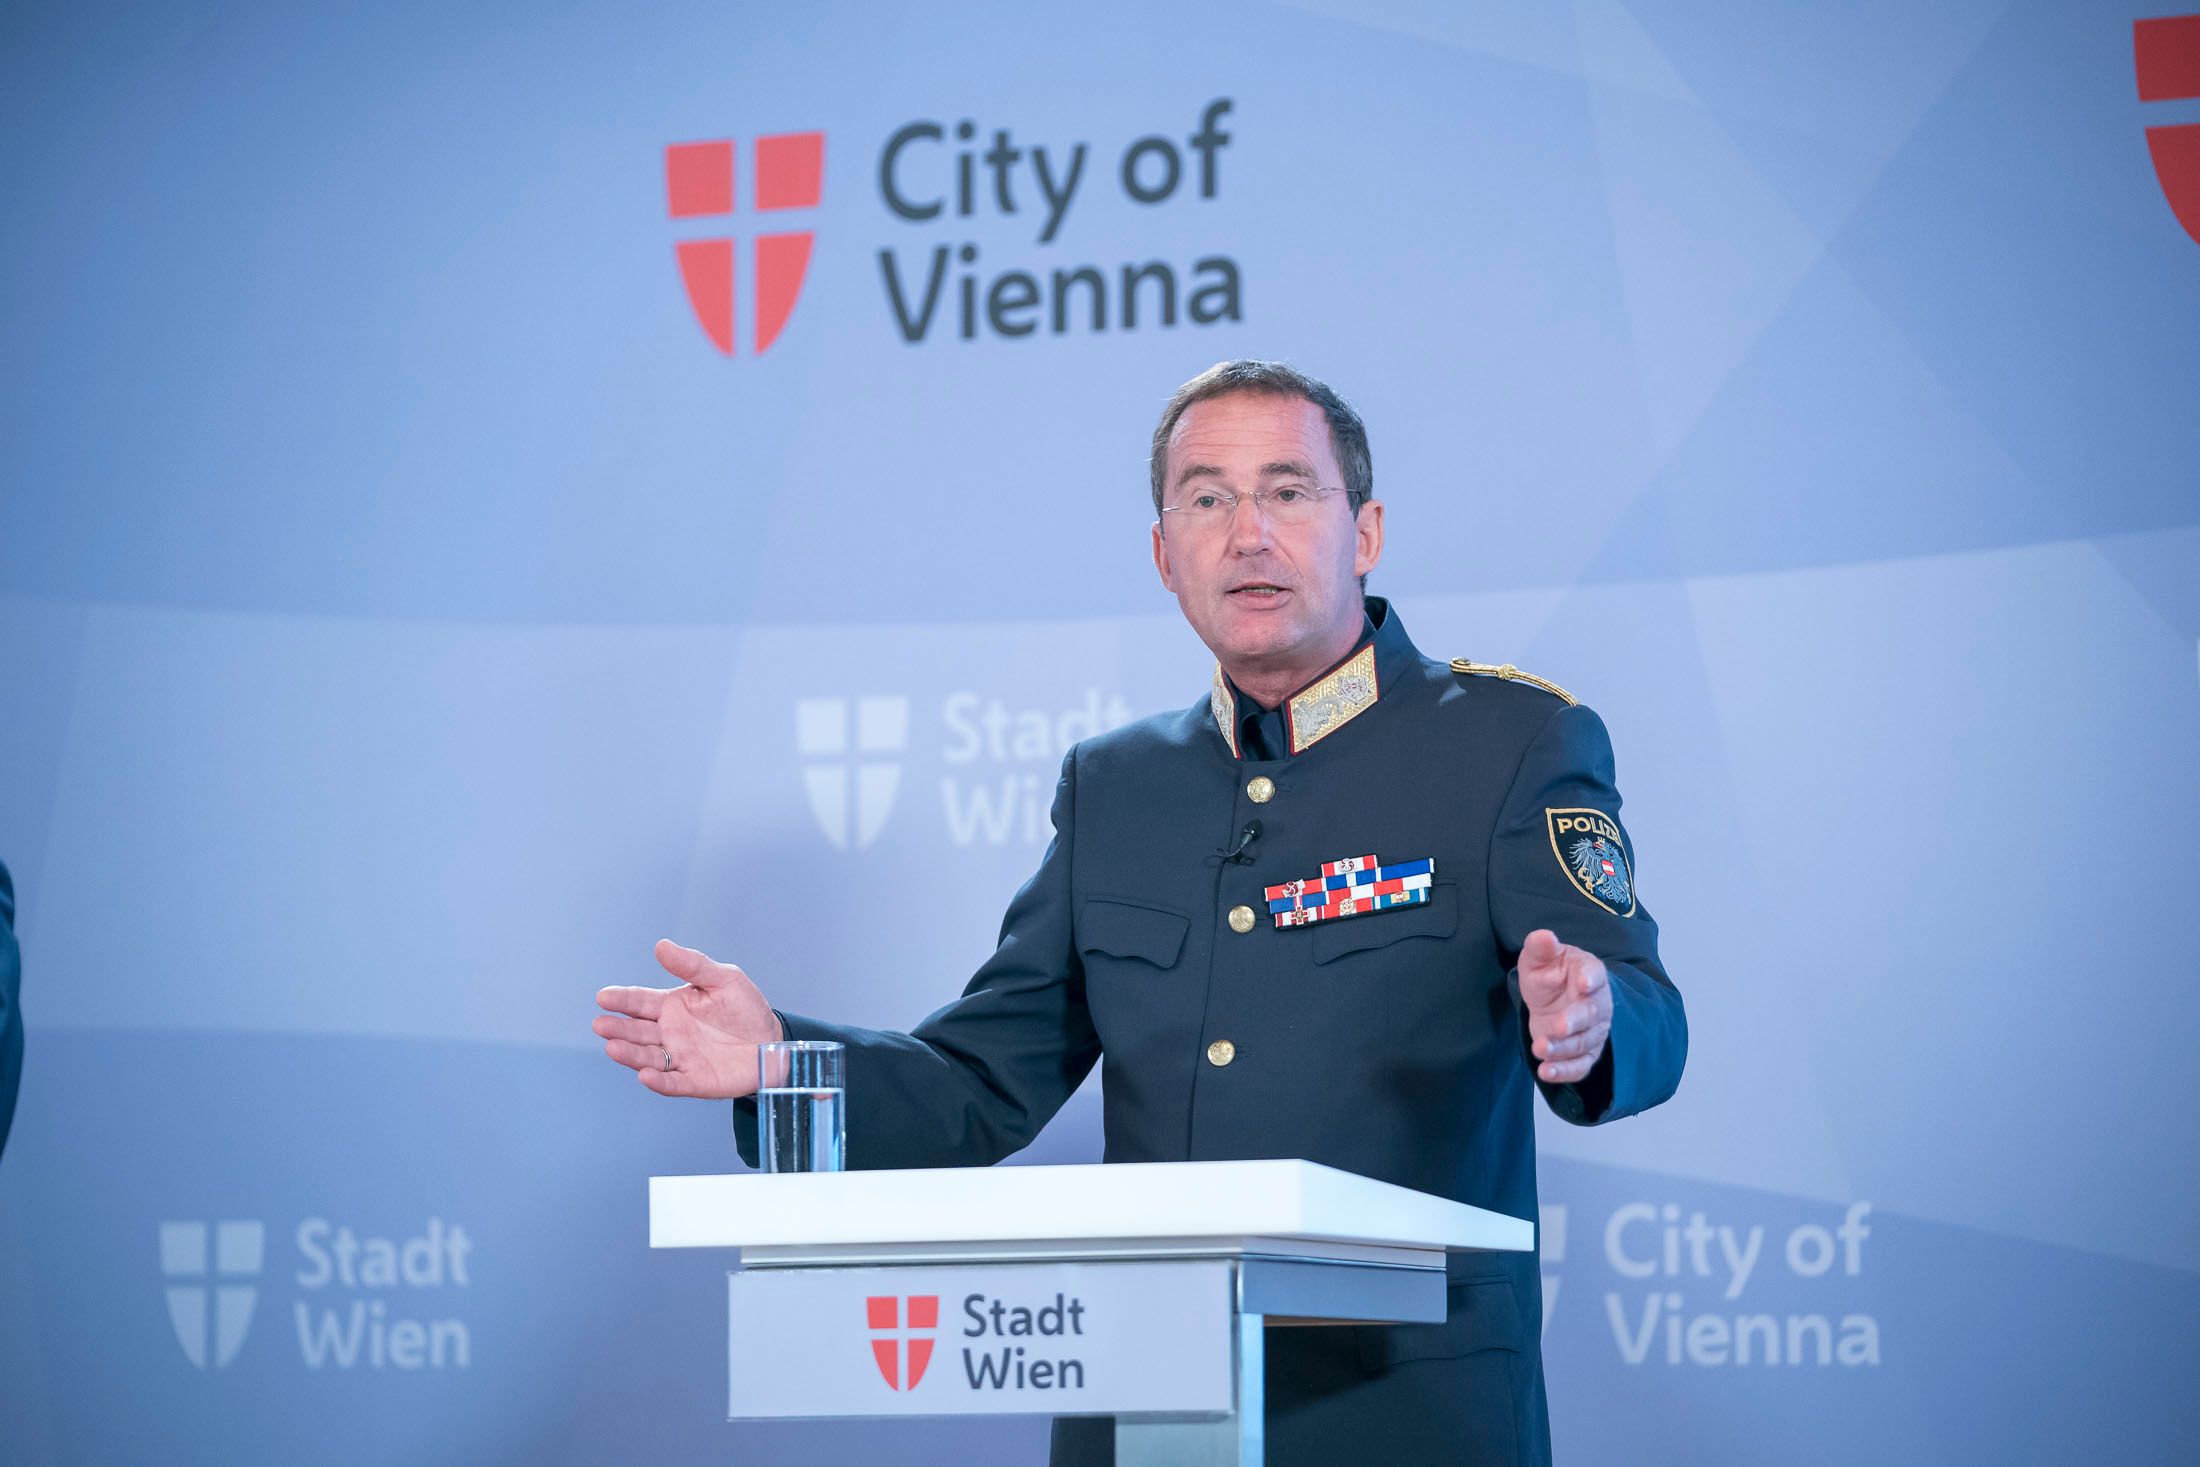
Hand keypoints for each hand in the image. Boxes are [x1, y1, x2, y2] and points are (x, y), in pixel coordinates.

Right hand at [593, 939, 785, 1098]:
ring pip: (648, 1058)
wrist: (772, 1041)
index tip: (603, 997)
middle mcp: (670, 1034)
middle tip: (601, 1025)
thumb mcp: (724, 979)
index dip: (622, 1000)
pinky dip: (658, 1082)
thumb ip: (693, 965)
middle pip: (638, 1032)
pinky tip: (644, 1076)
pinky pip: (673, 1082)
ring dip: (630, 1054)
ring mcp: (681, 1058)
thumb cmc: (746, 1009)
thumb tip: (661, 946)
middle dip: (618, 1029)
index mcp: (673, 1007)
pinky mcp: (695, 1080)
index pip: (641, 1003)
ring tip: (613, 1047)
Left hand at [1518, 929, 1610, 1084]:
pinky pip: (1580, 1066)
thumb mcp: (1538, 958)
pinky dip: (1565, 1071)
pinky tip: (1545, 1072)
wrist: (1551, 998)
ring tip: (1540, 1049)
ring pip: (1583, 1042)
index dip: (1590, 978)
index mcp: (1588, 972)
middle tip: (1559, 1026)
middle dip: (1576, 1021)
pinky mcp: (1584, 1052)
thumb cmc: (1549, 974)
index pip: (1594, 974)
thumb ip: (1540, 947)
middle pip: (1592, 1014)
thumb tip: (1543, 936)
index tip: (1584, 983)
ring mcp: (1593, 1030)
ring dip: (1562, 1049)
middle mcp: (1597, 1003)